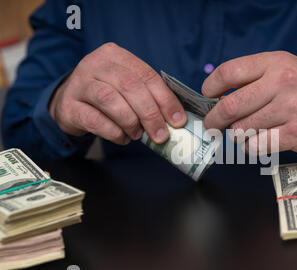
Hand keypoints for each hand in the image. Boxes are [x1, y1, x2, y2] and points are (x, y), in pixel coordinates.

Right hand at [49, 42, 185, 144]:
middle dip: (150, 113)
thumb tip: (175, 118)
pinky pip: (95, 120)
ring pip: (109, 99)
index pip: (146, 74)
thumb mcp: (126, 87)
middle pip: (129, 86)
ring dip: (130, 121)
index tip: (177, 120)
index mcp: (115, 55)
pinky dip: (114, 132)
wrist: (69, 104)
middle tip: (160, 134)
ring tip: (138, 135)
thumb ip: (148, 95)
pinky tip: (122, 138)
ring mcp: (79, 84)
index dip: (165, 99)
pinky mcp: (69, 106)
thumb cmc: (107, 94)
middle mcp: (95, 64)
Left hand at [202, 51, 296, 153]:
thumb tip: (222, 96)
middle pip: (231, 106)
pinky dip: (251, 147)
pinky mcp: (296, 133)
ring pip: (243, 129)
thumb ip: (256, 78)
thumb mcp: (286, 68)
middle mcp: (281, 84)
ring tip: (243, 133)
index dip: (211, 86)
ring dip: (237, 135)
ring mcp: (289, 110)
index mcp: (275, 64)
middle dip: (215, 119)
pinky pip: (258, 145)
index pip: (229, 72)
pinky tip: (257, 143)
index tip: (208, 95)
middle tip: (212, 124)